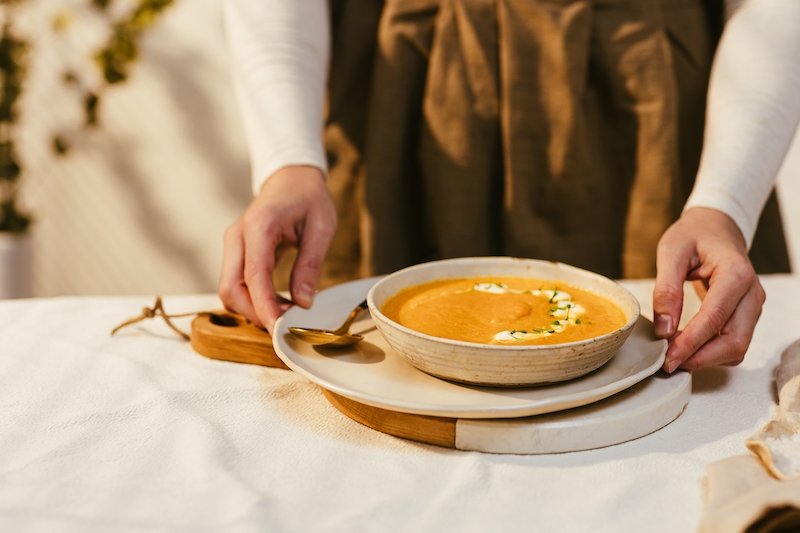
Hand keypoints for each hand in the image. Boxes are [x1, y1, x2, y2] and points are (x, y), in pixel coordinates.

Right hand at [218, 166, 336, 332]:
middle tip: (286, 324)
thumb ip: (310, 264)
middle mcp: (237, 236)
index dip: (263, 306)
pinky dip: (252, 299)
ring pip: (229, 290)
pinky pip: (236, 284)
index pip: (253, 276)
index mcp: (259, 226)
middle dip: (254, 312)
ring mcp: (233, 245)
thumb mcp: (321, 227)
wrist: (292, 179)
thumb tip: (303, 302)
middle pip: (230, 288)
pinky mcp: (236, 253)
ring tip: (286, 313)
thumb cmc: (309, 198)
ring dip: (252, 308)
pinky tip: (277, 303)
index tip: (278, 328)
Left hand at [652, 207, 765, 371]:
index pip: (715, 318)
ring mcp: (752, 307)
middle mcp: (751, 294)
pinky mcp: (746, 316)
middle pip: (734, 341)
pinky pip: (733, 343)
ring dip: (706, 358)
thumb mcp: (671, 252)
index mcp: (735, 274)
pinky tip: (686, 348)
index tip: (668, 358)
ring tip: (673, 356)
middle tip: (668, 363)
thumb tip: (664, 328)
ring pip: (736, 347)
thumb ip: (666, 288)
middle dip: (700, 357)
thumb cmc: (693, 236)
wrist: (715, 228)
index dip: (691, 343)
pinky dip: (711, 353)